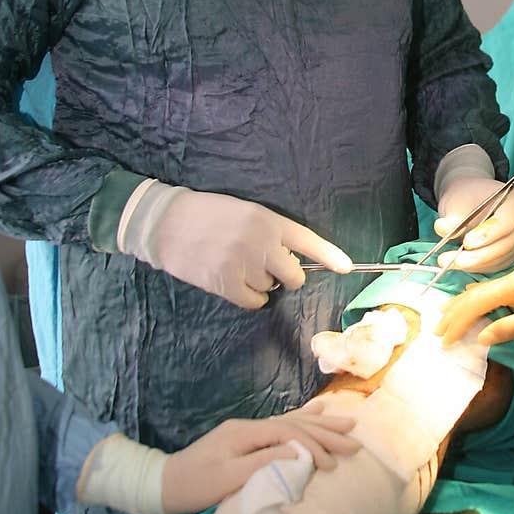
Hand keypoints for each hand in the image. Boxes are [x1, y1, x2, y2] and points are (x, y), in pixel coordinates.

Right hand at [130, 188, 352, 308]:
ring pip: (271, 289)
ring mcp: (244, 264)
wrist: (166, 222)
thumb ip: (268, 232)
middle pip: (294, 276)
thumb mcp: (243, 212)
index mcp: (266, 219)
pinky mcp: (227, 283)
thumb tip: (290, 261)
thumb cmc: (206, 215)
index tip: (347, 267)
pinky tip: (232, 282)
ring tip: (235, 265)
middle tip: (265, 267)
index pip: (306, 240)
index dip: (329, 256)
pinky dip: (248, 297)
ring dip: (260, 284)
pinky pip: (254, 302)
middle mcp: (260, 242)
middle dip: (286, 276)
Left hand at [161, 402, 361, 513]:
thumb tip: (297, 453)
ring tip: (345, 422)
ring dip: (319, 424)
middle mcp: (247, 426)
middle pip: (294, 423)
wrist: (165, 484)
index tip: (332, 466)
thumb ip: (264, 462)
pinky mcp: (244, 439)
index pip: (289, 434)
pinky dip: (300, 420)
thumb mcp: (228, 478)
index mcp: (244, 433)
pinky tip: (314, 412)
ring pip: (290, 422)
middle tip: (355, 440)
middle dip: (326, 432)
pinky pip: (279, 425)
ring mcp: (246, 430)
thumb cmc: (195, 486)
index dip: (313, 447)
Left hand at [435, 173, 513, 274]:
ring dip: (476, 265)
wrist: (468, 201)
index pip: (508, 222)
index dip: (488, 235)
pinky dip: (479, 268)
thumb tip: (442, 227)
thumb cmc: (467, 197)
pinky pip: (498, 265)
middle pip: (506, 244)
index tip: (467, 242)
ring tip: (452, 262)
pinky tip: (462, 264)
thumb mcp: (456, 202)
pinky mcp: (512, 254)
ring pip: (502, 259)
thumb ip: (452, 217)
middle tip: (456, 260)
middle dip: (479, 256)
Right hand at [436, 261, 513, 346]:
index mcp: (510, 287)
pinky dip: (475, 297)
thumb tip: (481, 338)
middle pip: (472, 296)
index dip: (458, 323)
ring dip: (461, 304)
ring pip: (480, 291)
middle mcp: (509, 279)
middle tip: (437, 331)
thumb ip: (508, 328)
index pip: (475, 305)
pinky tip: (470, 297)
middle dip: (453, 314)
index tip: (445, 340)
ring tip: (445, 315)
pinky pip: (490, 289)